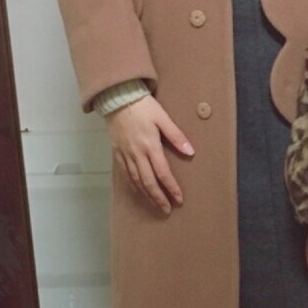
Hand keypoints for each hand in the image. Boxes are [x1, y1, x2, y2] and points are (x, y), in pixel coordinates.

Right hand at [105, 96, 193, 215]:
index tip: (179, 199)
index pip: (163, 173)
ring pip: (136, 181)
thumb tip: (190, 152)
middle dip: (159, 198)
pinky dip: (134, 186)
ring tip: (156, 205)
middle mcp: (137, 154)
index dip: (171, 187)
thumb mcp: (163, 118)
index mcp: (150, 145)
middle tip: (167, 209)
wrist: (118, 98)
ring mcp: (126, 154)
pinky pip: (126, 174)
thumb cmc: (143, 106)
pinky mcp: (118, 153)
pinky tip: (139, 191)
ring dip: (147, 195)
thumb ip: (176, 136)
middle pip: (148, 182)